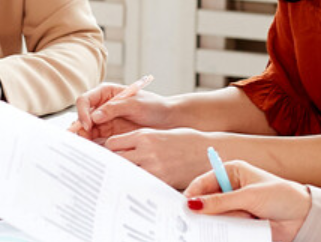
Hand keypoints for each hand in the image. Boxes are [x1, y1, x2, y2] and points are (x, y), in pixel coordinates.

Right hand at [68, 82, 173, 142]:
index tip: (88, 125)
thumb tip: (94, 116)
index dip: (82, 112)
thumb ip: (114, 108)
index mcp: (106, 93)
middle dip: (80, 129)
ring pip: (87, 131)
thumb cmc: (155, 106)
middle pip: (82, 117)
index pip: (85, 101)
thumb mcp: (136, 104)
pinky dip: (95, 147)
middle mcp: (102, 107)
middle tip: (81, 142)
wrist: (169, 121)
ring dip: (85, 140)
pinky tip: (96, 153)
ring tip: (86, 150)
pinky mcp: (110, 135)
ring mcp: (105, 122)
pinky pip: (97, 141)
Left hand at [103, 127, 227, 187]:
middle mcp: (146, 151)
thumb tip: (118, 150)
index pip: (112, 144)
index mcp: (144, 135)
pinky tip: (141, 184)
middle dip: (114, 163)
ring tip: (127, 176)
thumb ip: (139, 141)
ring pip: (125, 173)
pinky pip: (141, 185)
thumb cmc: (185, 141)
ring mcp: (153, 168)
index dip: (111, 150)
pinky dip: (139, 184)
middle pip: (115, 159)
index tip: (113, 154)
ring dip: (125, 174)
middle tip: (114, 168)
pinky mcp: (162, 182)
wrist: (209, 152)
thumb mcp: (159, 134)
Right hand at [185, 160, 312, 241]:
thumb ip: (221, 202)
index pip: (204, 182)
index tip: (184, 206)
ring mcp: (235, 207)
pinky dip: (226, 230)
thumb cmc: (282, 197)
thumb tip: (195, 204)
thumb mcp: (250, 196)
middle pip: (206, 201)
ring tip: (230, 222)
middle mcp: (231, 189)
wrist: (304, 218)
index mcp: (232, 173)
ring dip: (218, 222)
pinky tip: (233, 230)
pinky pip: (225, 228)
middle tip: (194, 219)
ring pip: (214, 216)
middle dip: (203, 210)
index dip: (193, 193)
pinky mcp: (240, 223)